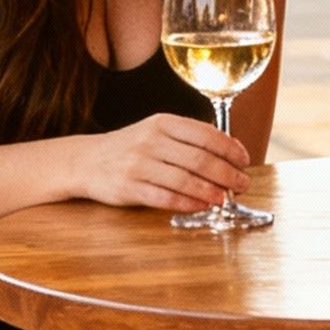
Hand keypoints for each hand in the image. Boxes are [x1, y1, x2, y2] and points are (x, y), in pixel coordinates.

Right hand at [74, 114, 249, 215]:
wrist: (85, 161)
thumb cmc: (129, 148)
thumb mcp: (155, 131)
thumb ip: (187, 138)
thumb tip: (229, 152)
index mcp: (162, 123)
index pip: (206, 134)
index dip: (230, 149)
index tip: (244, 161)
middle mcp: (151, 141)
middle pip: (200, 159)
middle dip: (227, 174)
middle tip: (242, 184)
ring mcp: (139, 164)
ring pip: (185, 180)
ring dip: (211, 191)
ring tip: (225, 198)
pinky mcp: (129, 187)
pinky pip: (165, 197)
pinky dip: (188, 203)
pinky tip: (202, 207)